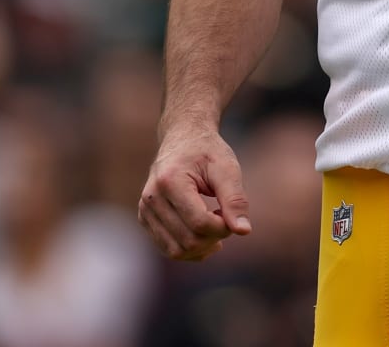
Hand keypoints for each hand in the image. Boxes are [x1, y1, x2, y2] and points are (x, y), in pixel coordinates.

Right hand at [138, 123, 251, 261]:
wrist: (183, 138)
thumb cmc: (208, 151)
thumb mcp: (227, 169)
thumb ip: (235, 199)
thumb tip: (243, 231)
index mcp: (170, 181)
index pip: (199, 223)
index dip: (223, 227)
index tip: (233, 214)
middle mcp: (151, 198)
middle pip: (188, 240)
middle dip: (214, 237)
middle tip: (226, 218)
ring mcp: (145, 210)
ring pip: (176, 251)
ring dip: (203, 248)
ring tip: (216, 227)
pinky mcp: (145, 218)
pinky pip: (168, 249)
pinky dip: (190, 250)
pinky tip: (205, 236)